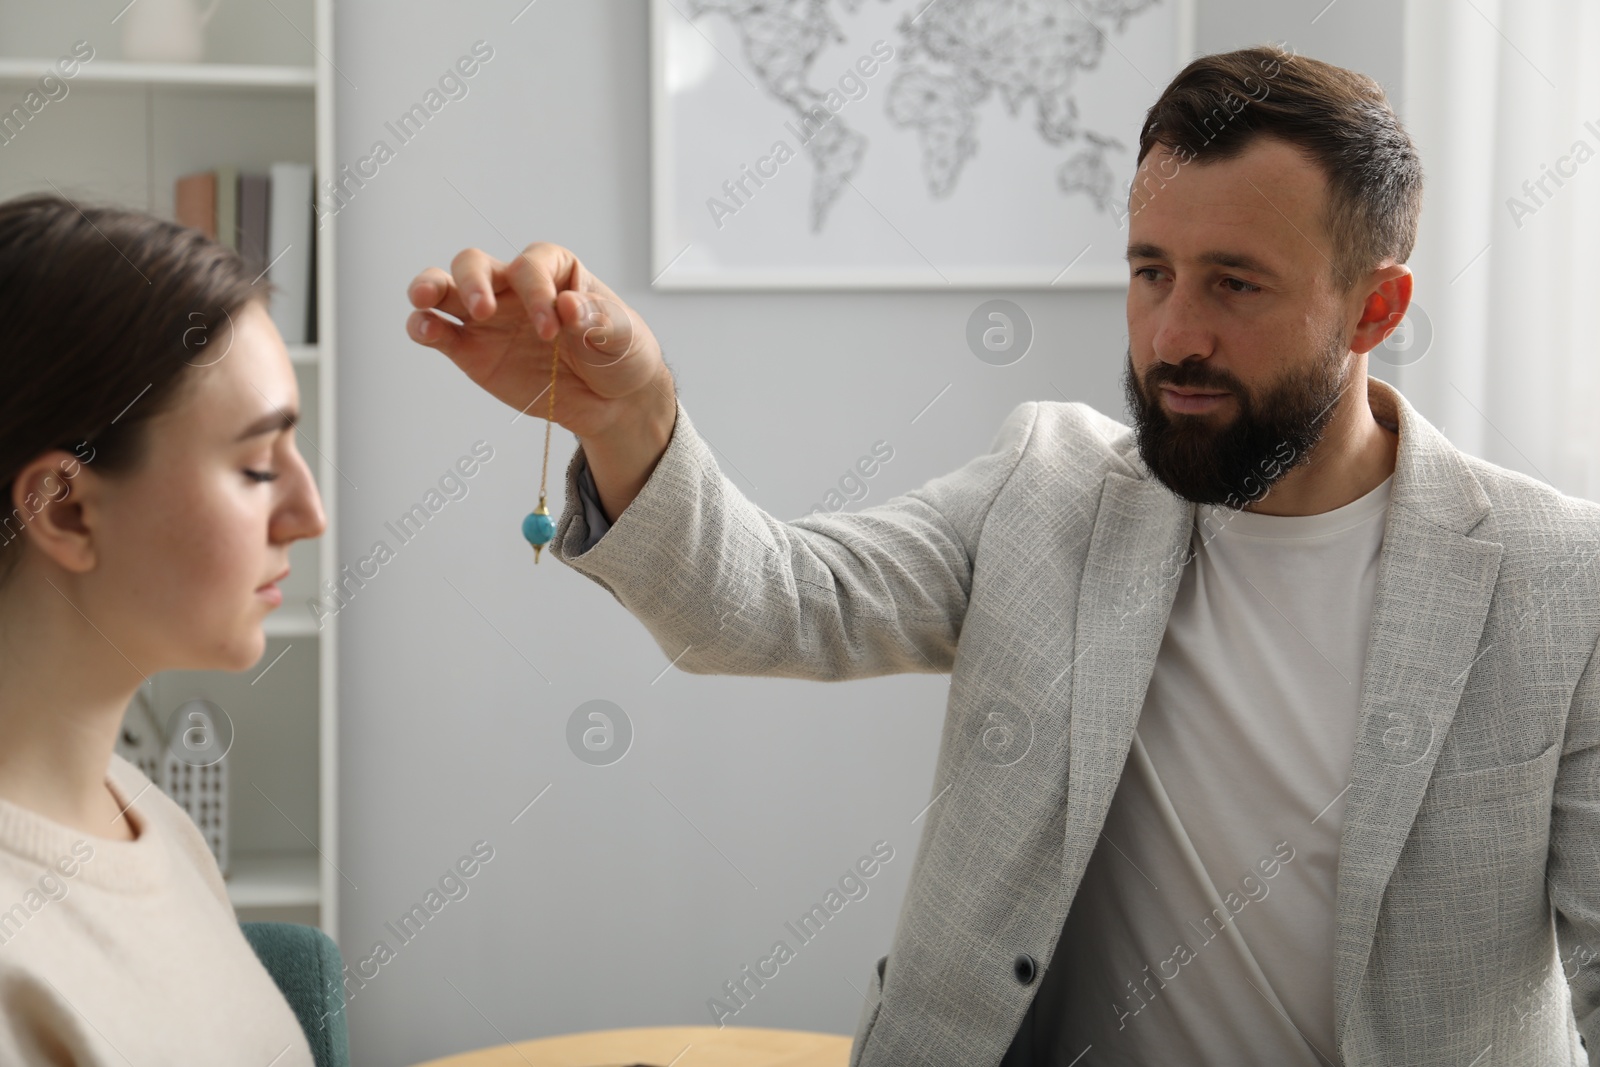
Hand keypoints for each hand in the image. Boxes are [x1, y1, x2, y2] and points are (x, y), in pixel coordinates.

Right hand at [404, 243, 669, 439]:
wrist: (614, 399)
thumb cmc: (620, 352)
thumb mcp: (623, 335)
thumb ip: (598, 318)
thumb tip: (569, 305)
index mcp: (553, 270)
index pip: (531, 266)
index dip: (537, 292)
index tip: (553, 328)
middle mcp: (513, 287)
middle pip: (474, 264)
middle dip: (473, 281)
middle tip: (485, 310)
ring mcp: (488, 319)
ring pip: (445, 290)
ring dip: (429, 289)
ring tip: (425, 301)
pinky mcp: (472, 353)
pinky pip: (440, 334)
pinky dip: (425, 328)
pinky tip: (425, 330)